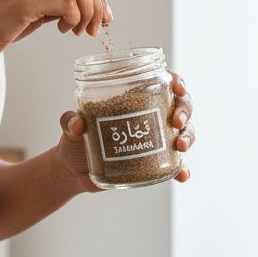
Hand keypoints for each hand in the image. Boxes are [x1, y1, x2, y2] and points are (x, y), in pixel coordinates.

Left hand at [55, 70, 194, 189]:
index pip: (162, 81)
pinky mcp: (154, 161)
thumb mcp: (70, 128)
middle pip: (180, 104)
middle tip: (177, 121)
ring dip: (188, 136)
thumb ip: (69, 122)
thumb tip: (76, 123)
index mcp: (133, 98)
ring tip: (180, 146)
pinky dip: (182, 170)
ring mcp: (155, 139)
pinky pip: (175, 165)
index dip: (175, 80)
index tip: (177, 86)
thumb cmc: (75, 140)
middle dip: (185, 110)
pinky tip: (182, 175)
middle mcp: (149, 115)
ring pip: (184, 131)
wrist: (73, 171)